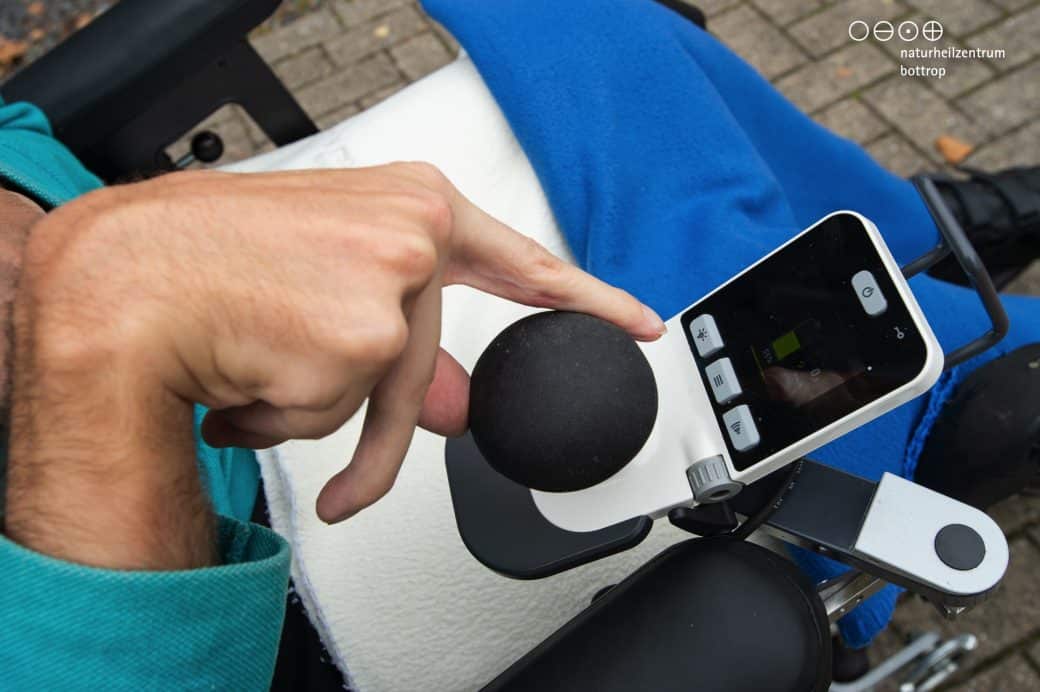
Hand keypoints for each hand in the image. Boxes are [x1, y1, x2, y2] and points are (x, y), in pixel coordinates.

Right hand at [7, 164, 663, 566]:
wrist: (121, 276)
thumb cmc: (203, 257)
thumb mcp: (320, 282)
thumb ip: (397, 336)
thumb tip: (450, 406)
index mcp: (409, 205)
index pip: (525, 261)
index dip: (589, 297)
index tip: (637, 321)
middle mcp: (410, 235)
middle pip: (421, 358)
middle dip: (372, 422)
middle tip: (322, 434)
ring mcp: (391, 284)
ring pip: (377, 389)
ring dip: (307, 407)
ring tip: (246, 367)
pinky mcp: (361, 338)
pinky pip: (340, 414)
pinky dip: (286, 418)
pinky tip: (241, 375)